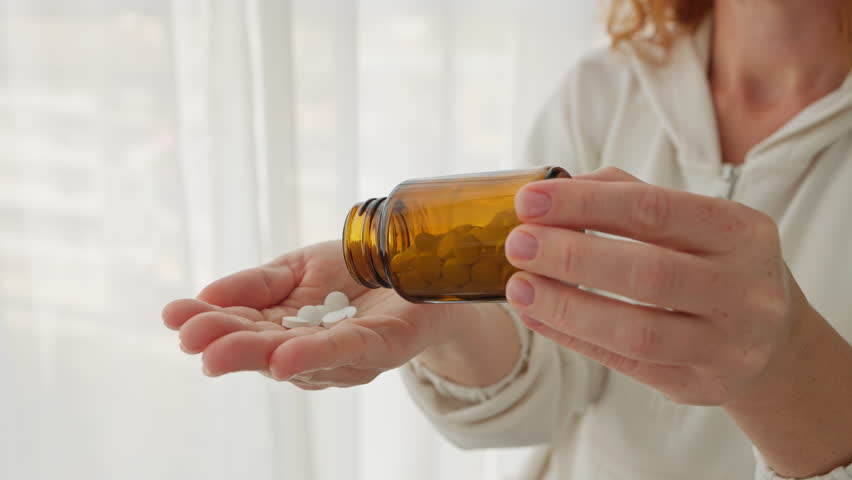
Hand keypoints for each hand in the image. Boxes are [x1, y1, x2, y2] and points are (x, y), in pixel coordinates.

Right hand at [162, 241, 454, 388]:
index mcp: (282, 325)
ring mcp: (343, 353)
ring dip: (258, 354)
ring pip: (297, 356)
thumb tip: (207, 293)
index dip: (207, 322)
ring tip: (218, 353)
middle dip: (225, 344)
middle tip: (190, 339)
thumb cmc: (356, 273)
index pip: (240, 325)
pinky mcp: (379, 347)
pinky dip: (314, 356)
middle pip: (262, 349)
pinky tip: (283, 361)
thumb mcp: (299, 268)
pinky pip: (345, 351)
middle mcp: (307, 348)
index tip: (172, 316)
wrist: (419, 266)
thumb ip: (258, 283)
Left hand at [504, 167, 818, 405]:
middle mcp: (744, 289)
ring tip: (518, 288)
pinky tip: (537, 318)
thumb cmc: (714, 265)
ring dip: (566, 307)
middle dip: (571, 256)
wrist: (772, 342)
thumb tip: (555, 188)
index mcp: (741, 231)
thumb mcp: (694, 222)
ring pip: (635, 329)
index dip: (586, 203)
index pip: (655, 209)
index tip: (529, 200)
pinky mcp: (699, 384)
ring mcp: (726, 345)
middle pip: (648, 273)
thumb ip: (629, 196)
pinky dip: (573, 337)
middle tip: (517, 244)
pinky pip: (625, 362)